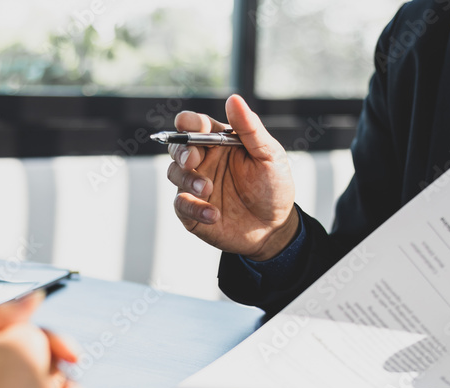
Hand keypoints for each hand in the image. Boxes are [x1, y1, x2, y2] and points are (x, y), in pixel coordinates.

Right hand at [166, 94, 298, 260]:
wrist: (275, 227)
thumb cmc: (273, 187)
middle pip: (177, 147)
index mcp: (219, 141)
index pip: (196, 124)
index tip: (190, 125)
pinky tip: (213, 214)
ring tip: (208, 189)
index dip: (189, 122)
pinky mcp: (193, 210)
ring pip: (174, 173)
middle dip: (181, 151)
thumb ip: (250, 128)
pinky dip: (193, 208)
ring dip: (188, 179)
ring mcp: (195, 186)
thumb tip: (234, 99)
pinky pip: (181, 205)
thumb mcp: (269, 155)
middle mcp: (204, 161)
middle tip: (193, 161)